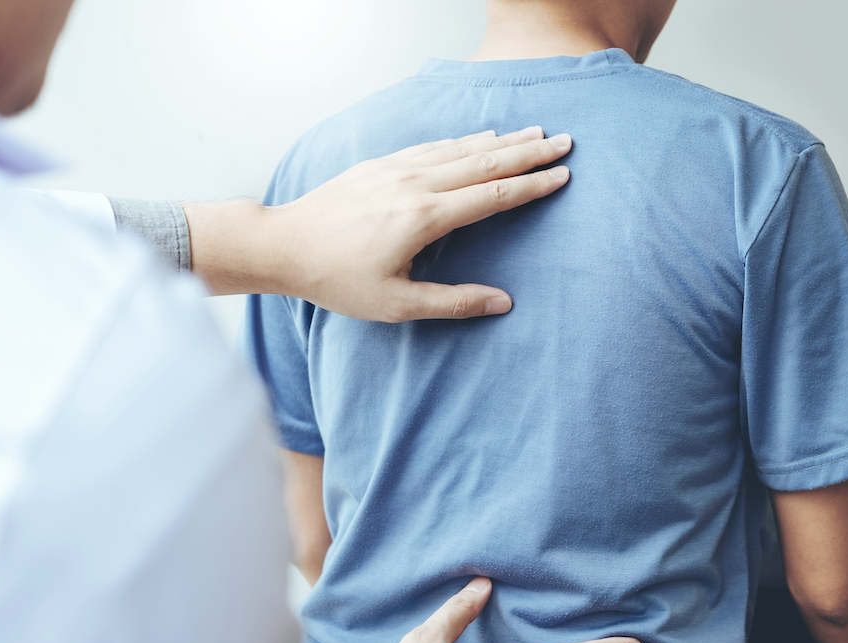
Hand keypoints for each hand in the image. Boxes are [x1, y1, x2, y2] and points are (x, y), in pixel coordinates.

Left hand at [183, 127, 571, 320]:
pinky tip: (479, 137)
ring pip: (460, 148)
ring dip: (500, 140)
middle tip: (563, 142)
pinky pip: (432, 146)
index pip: (491, 196)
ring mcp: (396, 169)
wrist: (284, 245)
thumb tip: (503, 303)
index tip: (561, 175)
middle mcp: (414, 185)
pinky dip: (463, 140)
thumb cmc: (337, 280)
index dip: (530, 186)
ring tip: (533, 133)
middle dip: (527, 152)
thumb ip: (453, 302)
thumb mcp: (396, 305)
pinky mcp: (380, 165)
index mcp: (423, 218)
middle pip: (484, 162)